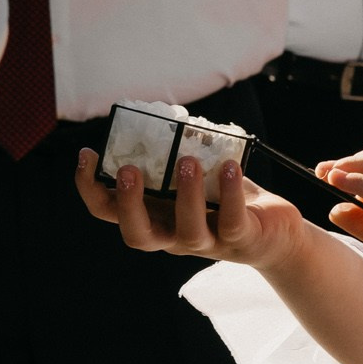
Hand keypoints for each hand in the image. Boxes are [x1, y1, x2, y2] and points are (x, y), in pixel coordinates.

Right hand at [74, 149, 308, 269]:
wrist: (275, 234)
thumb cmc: (228, 200)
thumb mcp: (198, 179)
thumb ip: (177, 159)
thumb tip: (164, 120)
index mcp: (156, 218)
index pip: (111, 212)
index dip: (91, 189)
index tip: (86, 155)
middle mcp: (174, 237)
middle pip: (138, 235)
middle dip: (129, 204)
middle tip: (128, 169)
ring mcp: (207, 243)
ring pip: (188, 231)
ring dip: (186, 194)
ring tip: (187, 159)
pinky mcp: (241, 240)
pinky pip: (232, 221)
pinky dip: (231, 192)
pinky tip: (228, 166)